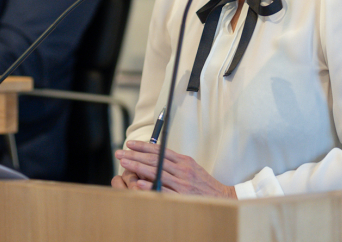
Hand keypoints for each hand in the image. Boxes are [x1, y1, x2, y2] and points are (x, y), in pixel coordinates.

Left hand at [114, 140, 236, 198]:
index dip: (143, 146)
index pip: (160, 150)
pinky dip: (150, 186)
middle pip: (154, 159)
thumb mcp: (191, 167)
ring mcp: (181, 182)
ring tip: (124, 163)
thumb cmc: (203, 183)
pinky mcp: (181, 195)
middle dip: (135, 155)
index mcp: (183, 160)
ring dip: (138, 167)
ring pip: (156, 172)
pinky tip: (138, 183)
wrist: (221, 197)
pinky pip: (162, 189)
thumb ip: (174, 162)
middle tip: (120, 153)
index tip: (130, 144)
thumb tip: (155, 156)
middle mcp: (182, 169)